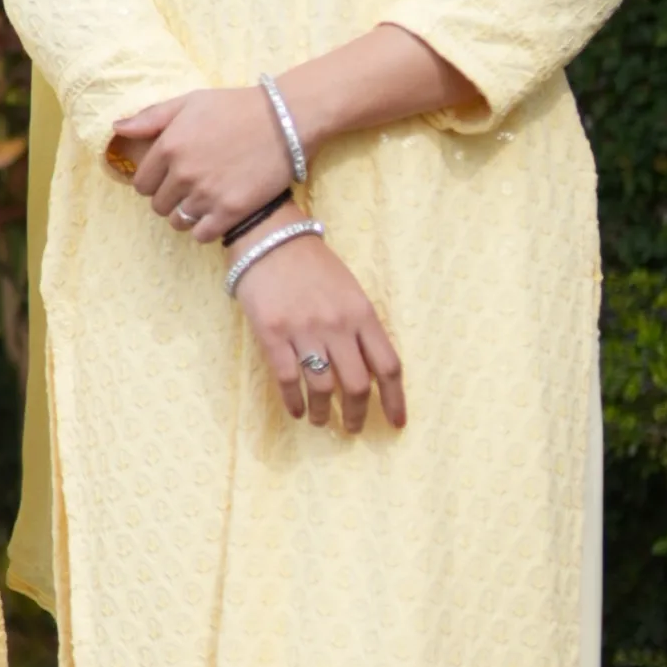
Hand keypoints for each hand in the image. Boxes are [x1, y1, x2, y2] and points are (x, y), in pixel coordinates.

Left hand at [112, 86, 297, 242]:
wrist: (285, 119)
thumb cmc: (235, 107)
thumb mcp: (189, 102)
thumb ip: (151, 118)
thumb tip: (117, 128)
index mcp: (169, 146)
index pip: (141, 183)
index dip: (153, 182)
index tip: (168, 178)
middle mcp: (183, 173)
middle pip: (158, 205)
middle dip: (169, 198)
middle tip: (189, 188)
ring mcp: (207, 194)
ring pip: (178, 222)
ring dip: (186, 215)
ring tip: (203, 201)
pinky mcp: (231, 211)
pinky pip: (202, 235)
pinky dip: (205, 229)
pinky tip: (216, 214)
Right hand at [235, 236, 406, 431]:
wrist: (270, 239)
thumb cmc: (313, 266)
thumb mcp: (350, 291)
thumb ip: (361, 328)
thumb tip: (370, 371)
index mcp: (362, 314)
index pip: (388, 366)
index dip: (395, 400)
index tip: (396, 422)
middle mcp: (337, 326)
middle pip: (357, 384)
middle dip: (358, 414)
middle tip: (353, 428)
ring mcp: (303, 331)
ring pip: (322, 387)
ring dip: (325, 412)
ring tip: (323, 421)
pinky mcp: (272, 334)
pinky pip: (287, 378)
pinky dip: (294, 401)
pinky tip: (297, 411)